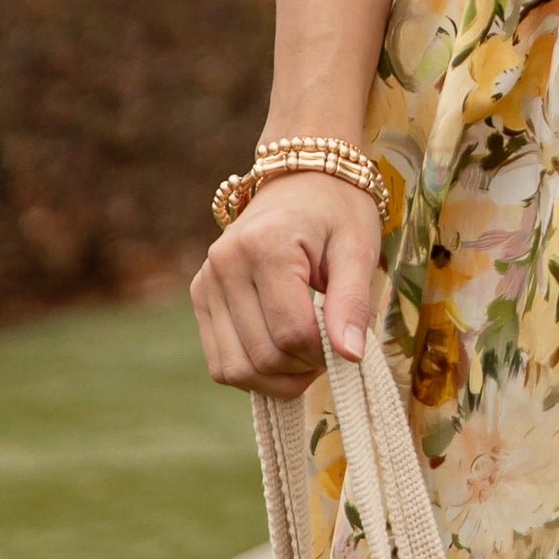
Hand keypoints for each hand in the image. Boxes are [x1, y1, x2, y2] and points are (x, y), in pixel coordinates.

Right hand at [189, 174, 381, 396]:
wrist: (301, 179)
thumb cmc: (337, 212)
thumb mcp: (358, 249)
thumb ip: (353, 303)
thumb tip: (351, 356)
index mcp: (264, 247)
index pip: (292, 333)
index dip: (325, 353)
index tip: (346, 341)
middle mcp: (224, 264)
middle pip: (263, 356)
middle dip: (303, 368)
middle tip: (331, 349)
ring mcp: (206, 281)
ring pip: (235, 369)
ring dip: (277, 379)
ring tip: (306, 355)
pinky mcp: (201, 295)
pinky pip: (220, 361)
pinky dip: (253, 371)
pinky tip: (281, 353)